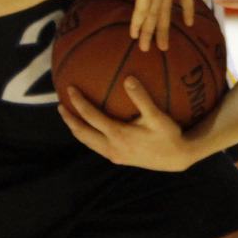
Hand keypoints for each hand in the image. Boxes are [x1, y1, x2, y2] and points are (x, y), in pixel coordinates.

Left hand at [58, 77, 191, 170]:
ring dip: (77, 129)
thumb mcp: (157, 116)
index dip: (78, 103)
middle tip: (60, 106)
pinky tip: (92, 127)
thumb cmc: (168, 134)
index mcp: (118, 135)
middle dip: (69, 120)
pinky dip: (89, 135)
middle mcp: (112, 147)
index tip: (70, 89)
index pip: (90, 117)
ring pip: (88, 142)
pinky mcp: (119, 158)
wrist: (177, 158)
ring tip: (70, 116)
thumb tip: (128, 78)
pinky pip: (96, 146)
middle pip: (82, 133)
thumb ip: (142, 97)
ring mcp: (114, 155)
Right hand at [104, 0, 193, 50]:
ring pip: (154, 11)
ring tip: (145, 46)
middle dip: (164, 29)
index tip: (189, 23)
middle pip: (167, 7)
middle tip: (164, 46)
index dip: (188, 7)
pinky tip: (134, 33)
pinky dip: (138, 23)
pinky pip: (143, 9)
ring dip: (148, 31)